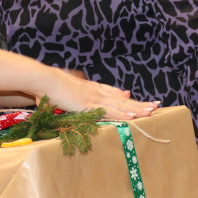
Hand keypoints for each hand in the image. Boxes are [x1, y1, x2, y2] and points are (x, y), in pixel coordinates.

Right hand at [40, 67, 158, 119]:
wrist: (43, 80)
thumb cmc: (46, 88)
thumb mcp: (60, 94)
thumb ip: (65, 98)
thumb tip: (61, 101)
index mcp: (89, 89)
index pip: (112, 93)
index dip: (125, 97)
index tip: (137, 99)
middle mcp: (95, 92)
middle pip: (122, 99)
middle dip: (138, 103)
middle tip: (155, 105)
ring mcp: (93, 98)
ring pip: (120, 105)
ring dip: (137, 108)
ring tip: (152, 110)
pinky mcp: (89, 105)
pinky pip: (109, 112)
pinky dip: (122, 115)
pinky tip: (133, 117)